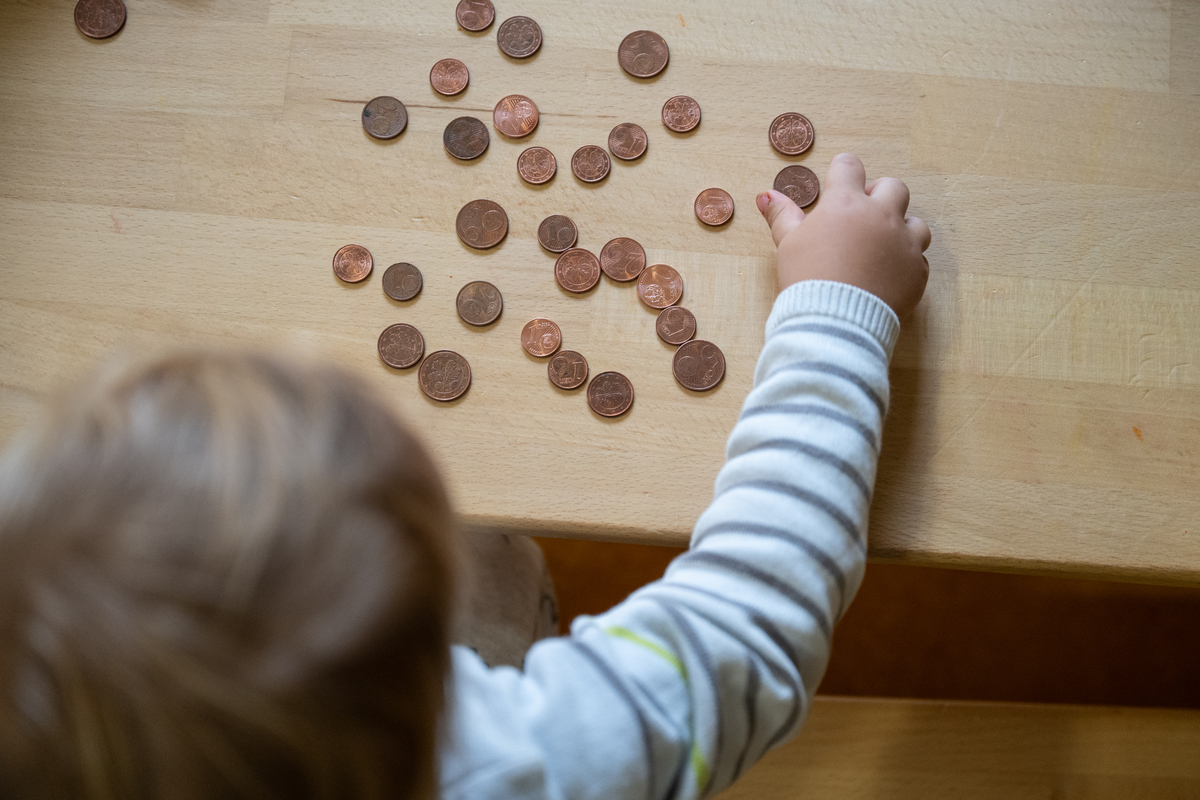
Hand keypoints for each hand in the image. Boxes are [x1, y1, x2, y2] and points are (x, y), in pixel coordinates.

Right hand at [756, 153, 930, 317]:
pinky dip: (906, 264)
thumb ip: (782, 215)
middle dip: (879, 196)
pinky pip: (919, 260)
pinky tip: (887, 276)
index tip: (838, 184)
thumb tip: (766, 195)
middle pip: (893, 187)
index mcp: (846, 203)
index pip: (849, 166)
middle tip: (861, 217)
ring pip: (916, 223)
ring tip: (881, 248)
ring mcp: (904, 243)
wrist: (834, 322)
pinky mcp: (916, 272)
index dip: (842, 172)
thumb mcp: (788, 244)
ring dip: (901, 230)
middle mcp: (881, 216)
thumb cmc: (807, 279)